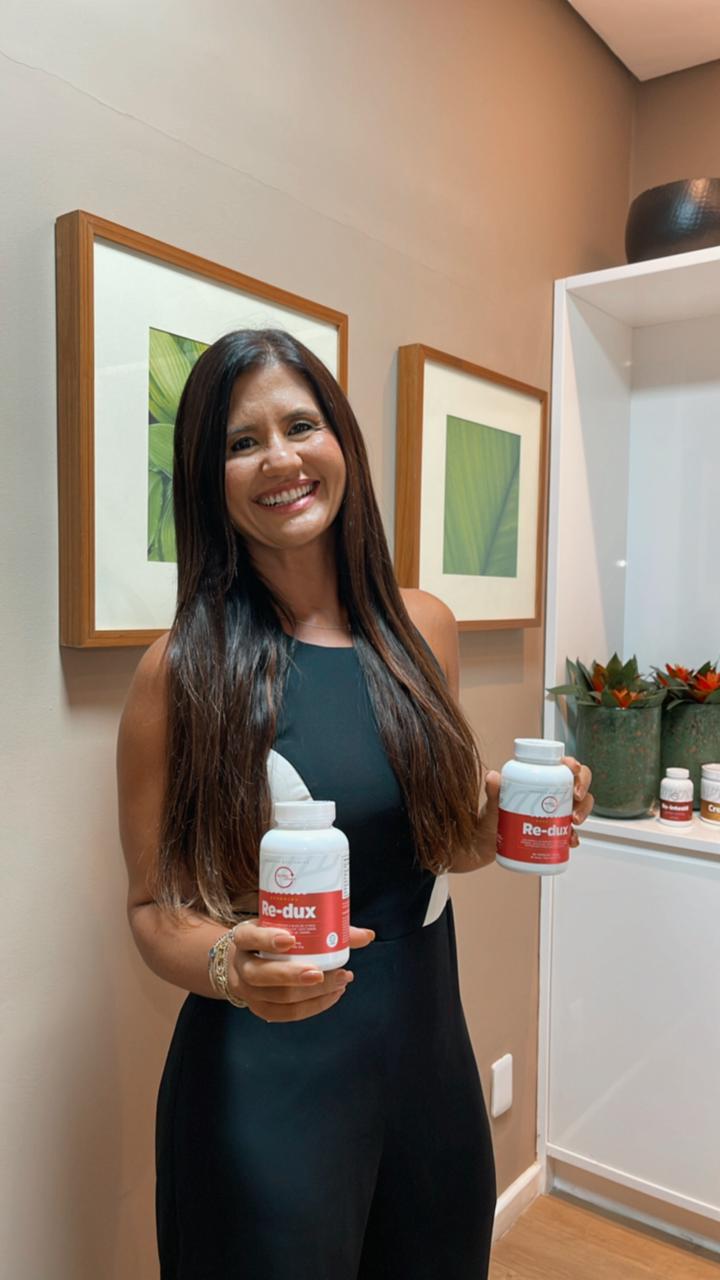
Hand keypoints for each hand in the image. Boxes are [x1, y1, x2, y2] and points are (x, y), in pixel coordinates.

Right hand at [228, 920, 373, 1022]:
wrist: (244, 960)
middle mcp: (241, 965)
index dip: (267, 938)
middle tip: (321, 973)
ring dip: (311, 992)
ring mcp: (247, 991)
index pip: (249, 937)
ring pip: (276, 997)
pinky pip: (285, 1014)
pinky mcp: (259, 1009)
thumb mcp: (285, 925)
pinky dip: (312, 1006)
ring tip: (340, 982)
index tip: (290, 939)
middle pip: (261, 974)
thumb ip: (323, 926)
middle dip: (293, 975)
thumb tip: (367, 935)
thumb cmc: (272, 937)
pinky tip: (332, 995)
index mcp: (243, 937)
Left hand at [484, 758, 593, 848]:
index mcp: (537, 779)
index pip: (560, 766)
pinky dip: (575, 836)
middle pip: (576, 783)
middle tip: (575, 797)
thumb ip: (493, 790)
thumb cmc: (491, 818)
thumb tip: (493, 777)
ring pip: (580, 806)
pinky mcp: (555, 833)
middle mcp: (549, 794)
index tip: (572, 768)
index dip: (572, 764)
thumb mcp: (492, 803)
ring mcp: (555, 813)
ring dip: (583, 811)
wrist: (487, 844)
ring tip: (573, 821)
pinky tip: (570, 840)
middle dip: (582, 787)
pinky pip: (572, 832)